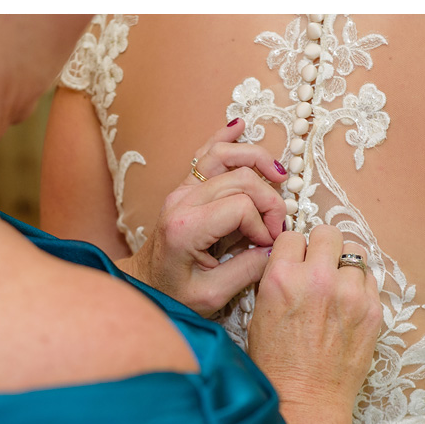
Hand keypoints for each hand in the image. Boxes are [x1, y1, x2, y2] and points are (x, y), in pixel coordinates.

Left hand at [117, 119, 288, 316]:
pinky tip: (239, 127)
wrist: (145, 285)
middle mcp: (181, 202)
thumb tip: (275, 249)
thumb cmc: (173, 293)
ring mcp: (181, 191)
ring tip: (279, 176)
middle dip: (268, 200)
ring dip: (255, 159)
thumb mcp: (211, 296)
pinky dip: (225, 140)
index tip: (266, 246)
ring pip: (223, 156)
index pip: (240, 206)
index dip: (262, 224)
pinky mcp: (185, 188)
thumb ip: (247, 271)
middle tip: (276, 227)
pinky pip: (205, 154)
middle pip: (239, 179)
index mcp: (185, 227)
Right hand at [249, 224, 381, 406]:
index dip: (293, 249)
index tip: (295, 260)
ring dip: (344, 265)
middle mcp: (318, 279)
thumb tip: (290, 261)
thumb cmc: (277, 364)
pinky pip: (371, 280)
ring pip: (355, 253)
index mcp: (282, 278)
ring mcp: (350, 294)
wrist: (307, 399)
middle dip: (321, 247)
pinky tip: (348, 305)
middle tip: (319, 265)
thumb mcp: (259, 315)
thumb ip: (276, 280)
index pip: (292, 236)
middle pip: (328, 234)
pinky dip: (360, 287)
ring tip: (336, 285)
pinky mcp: (374, 310)